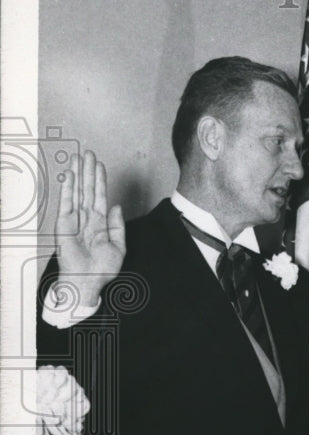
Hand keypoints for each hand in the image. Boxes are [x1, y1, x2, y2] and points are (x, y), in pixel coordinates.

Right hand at [54, 151, 125, 306]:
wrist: (88, 281)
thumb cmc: (102, 269)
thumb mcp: (118, 247)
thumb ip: (118, 226)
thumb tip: (116, 206)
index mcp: (100, 223)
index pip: (99, 196)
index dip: (100, 180)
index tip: (100, 165)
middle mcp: (87, 218)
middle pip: (87, 189)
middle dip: (88, 171)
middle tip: (88, 153)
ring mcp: (75, 220)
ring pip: (77, 191)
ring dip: (78, 174)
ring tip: (78, 157)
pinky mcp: (64, 223)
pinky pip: (66, 202)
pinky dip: (68, 188)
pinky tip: (69, 174)